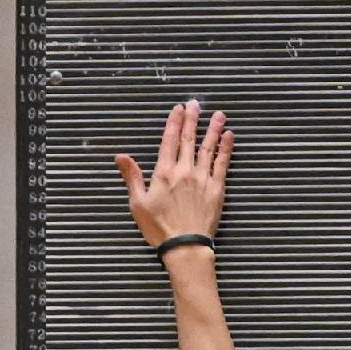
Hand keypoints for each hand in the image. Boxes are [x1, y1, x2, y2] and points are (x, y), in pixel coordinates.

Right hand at [119, 98, 231, 254]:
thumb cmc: (159, 228)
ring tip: (218, 115)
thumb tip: (121, 156)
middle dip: (192, 119)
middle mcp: (184, 170)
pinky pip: (222, 162)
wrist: (185, 246)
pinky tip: (229, 136)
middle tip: (196, 103)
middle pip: (189, 138)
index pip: (169, 140)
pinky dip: (225, 148)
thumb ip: (132, 177)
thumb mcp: (138, 203)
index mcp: (164, 172)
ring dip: (213, 129)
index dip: (174, 122)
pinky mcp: (216, 187)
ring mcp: (202, 177)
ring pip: (208, 147)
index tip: (178, 108)